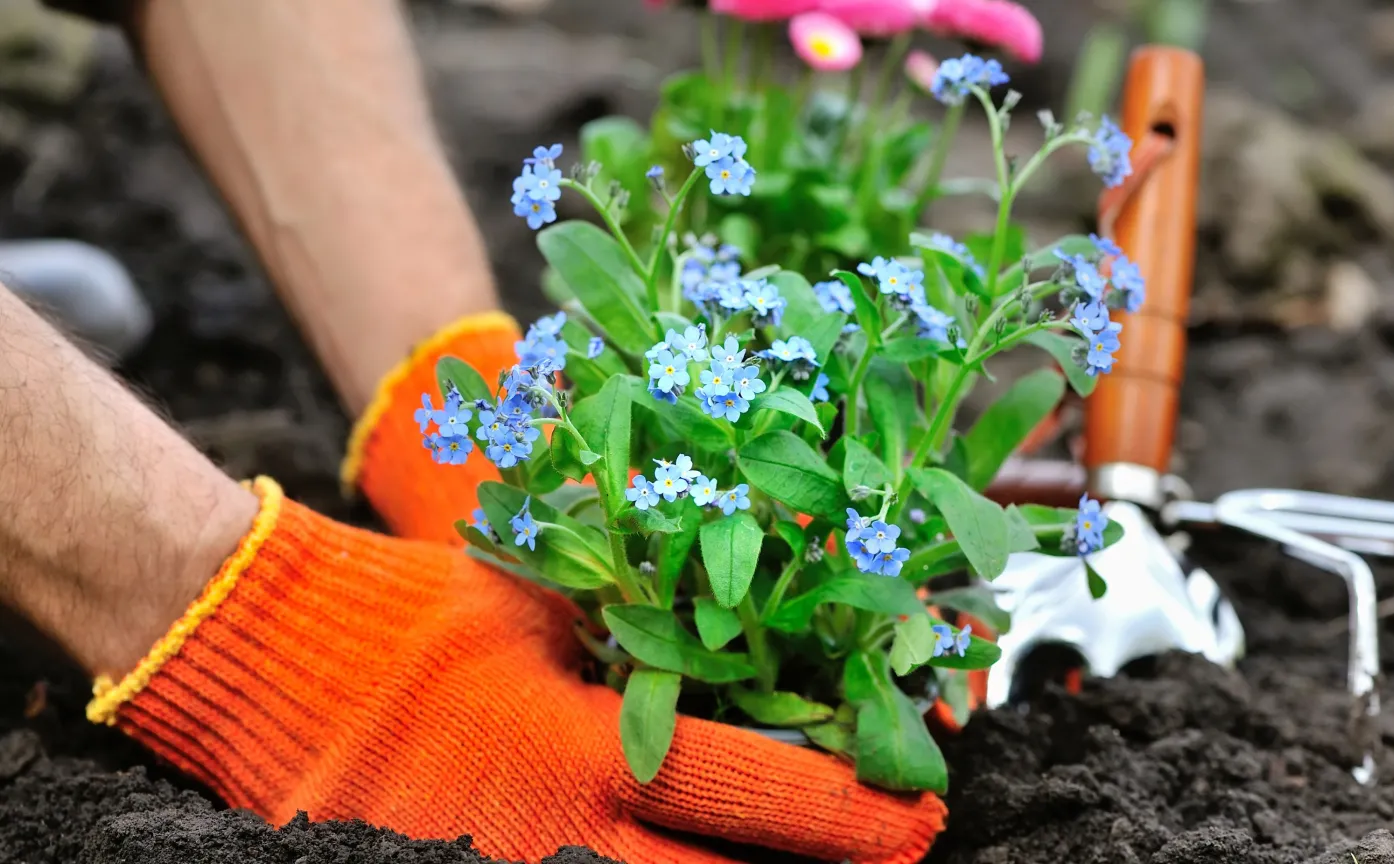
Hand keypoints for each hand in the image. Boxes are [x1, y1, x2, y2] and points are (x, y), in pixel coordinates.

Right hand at [92, 478, 943, 863]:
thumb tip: (748, 636)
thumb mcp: (538, 594)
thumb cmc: (418, 615)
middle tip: (892, 854)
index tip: (921, 815)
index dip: (845, 809)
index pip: (744, 786)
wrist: (280, 666)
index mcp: (578, 745)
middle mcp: (551, 839)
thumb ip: (640, 624)